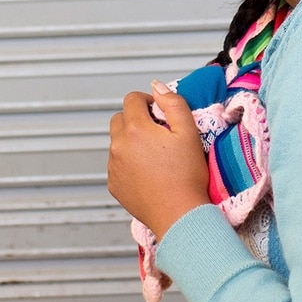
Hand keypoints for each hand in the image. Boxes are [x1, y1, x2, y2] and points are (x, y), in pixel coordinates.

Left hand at [108, 90, 210, 240]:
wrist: (179, 215)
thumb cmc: (187, 175)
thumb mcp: (188, 132)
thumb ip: (173, 103)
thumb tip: (156, 86)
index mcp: (136, 129)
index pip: (132, 99)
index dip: (148, 101)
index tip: (160, 113)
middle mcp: (118, 146)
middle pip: (120, 119)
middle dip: (136, 119)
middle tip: (158, 134)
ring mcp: (113, 166)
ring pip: (117, 142)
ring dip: (132, 141)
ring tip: (156, 156)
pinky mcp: (114, 184)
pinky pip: (117, 164)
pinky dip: (129, 163)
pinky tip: (149, 173)